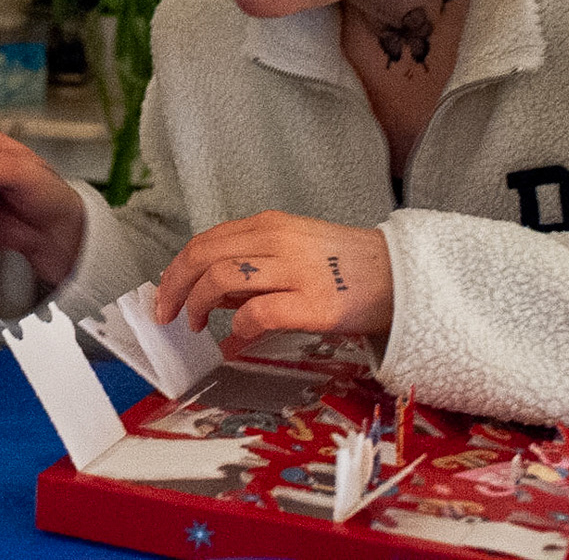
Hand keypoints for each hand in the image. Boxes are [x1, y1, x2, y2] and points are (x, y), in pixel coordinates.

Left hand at [153, 211, 393, 355]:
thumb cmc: (344, 267)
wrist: (402, 277)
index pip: (205, 241)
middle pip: (204, 256)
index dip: (177, 269)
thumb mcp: (293, 251)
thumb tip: (211, 294)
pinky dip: (237, 331)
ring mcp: (296, 271)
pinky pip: (258, 315)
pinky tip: (235, 344)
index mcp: (270, 225)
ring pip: (221, 280)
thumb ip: (253, 267)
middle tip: (169, 314)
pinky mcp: (315, 304)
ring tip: (199, 326)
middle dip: (175, 287)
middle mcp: (278, 240)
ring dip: (199, 306)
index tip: (165, 292)